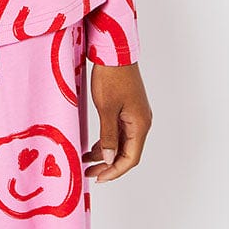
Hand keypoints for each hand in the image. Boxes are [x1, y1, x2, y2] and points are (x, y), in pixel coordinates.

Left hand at [84, 62, 152, 182]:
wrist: (114, 50)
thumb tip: (109, 159)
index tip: (98, 178)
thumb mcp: (106, 108)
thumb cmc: (111, 76)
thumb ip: (108, 135)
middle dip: (109, 164)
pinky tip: (94, 144)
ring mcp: (135, 114)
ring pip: (122, 142)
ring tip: (87, 159)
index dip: (114, 171)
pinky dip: (108, 139)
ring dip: (107, 152)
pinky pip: (119, 130)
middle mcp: (141, 122)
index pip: (130, 158)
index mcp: (140, 124)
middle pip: (127, 152)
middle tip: (89, 172)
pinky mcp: (128, 107)